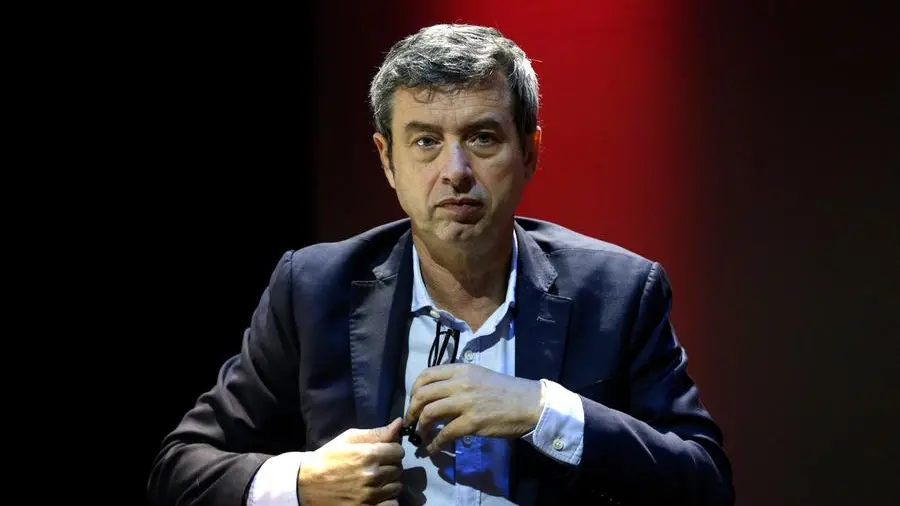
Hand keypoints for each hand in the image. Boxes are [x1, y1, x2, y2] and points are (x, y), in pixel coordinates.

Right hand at [297, 417, 404, 504]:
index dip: (392, 450)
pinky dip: (388, 500)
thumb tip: (399, 423)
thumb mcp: (349, 438)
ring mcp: (369, 496)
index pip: (398, 451)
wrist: (306, 483)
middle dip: (390, 465)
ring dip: (389, 482)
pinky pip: (392, 505)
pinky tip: (377, 494)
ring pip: (396, 487)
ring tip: (375, 480)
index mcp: (368, 455)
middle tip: (377, 466)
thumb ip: (376, 433)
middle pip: (398, 469)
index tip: (383, 452)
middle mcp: (372, 475)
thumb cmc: (328, 458)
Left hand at [404, 363, 542, 452]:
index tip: (414, 402)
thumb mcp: (479, 376)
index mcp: (461, 369)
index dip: (414, 390)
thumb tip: (437, 394)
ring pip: (429, 414)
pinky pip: (445, 434)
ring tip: (422, 436)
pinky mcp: (472, 422)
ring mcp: (465, 402)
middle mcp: (460, 383)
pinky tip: (435, 448)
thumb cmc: (506, 391)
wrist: (529, 404)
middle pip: (422, 395)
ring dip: (421, 428)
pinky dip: (436, 443)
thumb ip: (458, 381)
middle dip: (412, 410)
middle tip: (411, 422)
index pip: (425, 375)